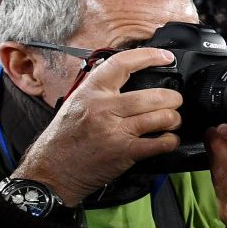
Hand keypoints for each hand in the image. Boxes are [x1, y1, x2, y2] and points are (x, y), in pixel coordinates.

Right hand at [14, 48, 182, 205]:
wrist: (52, 170)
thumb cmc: (65, 138)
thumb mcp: (76, 103)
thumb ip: (101, 90)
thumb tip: (132, 77)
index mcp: (91, 91)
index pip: (123, 63)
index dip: (150, 56)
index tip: (167, 58)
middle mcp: (103, 108)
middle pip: (155, 95)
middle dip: (174, 99)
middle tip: (174, 102)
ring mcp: (115, 130)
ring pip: (163, 117)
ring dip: (174, 120)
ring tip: (171, 122)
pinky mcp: (125, 152)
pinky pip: (161, 143)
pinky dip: (171, 141)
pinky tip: (167, 140)